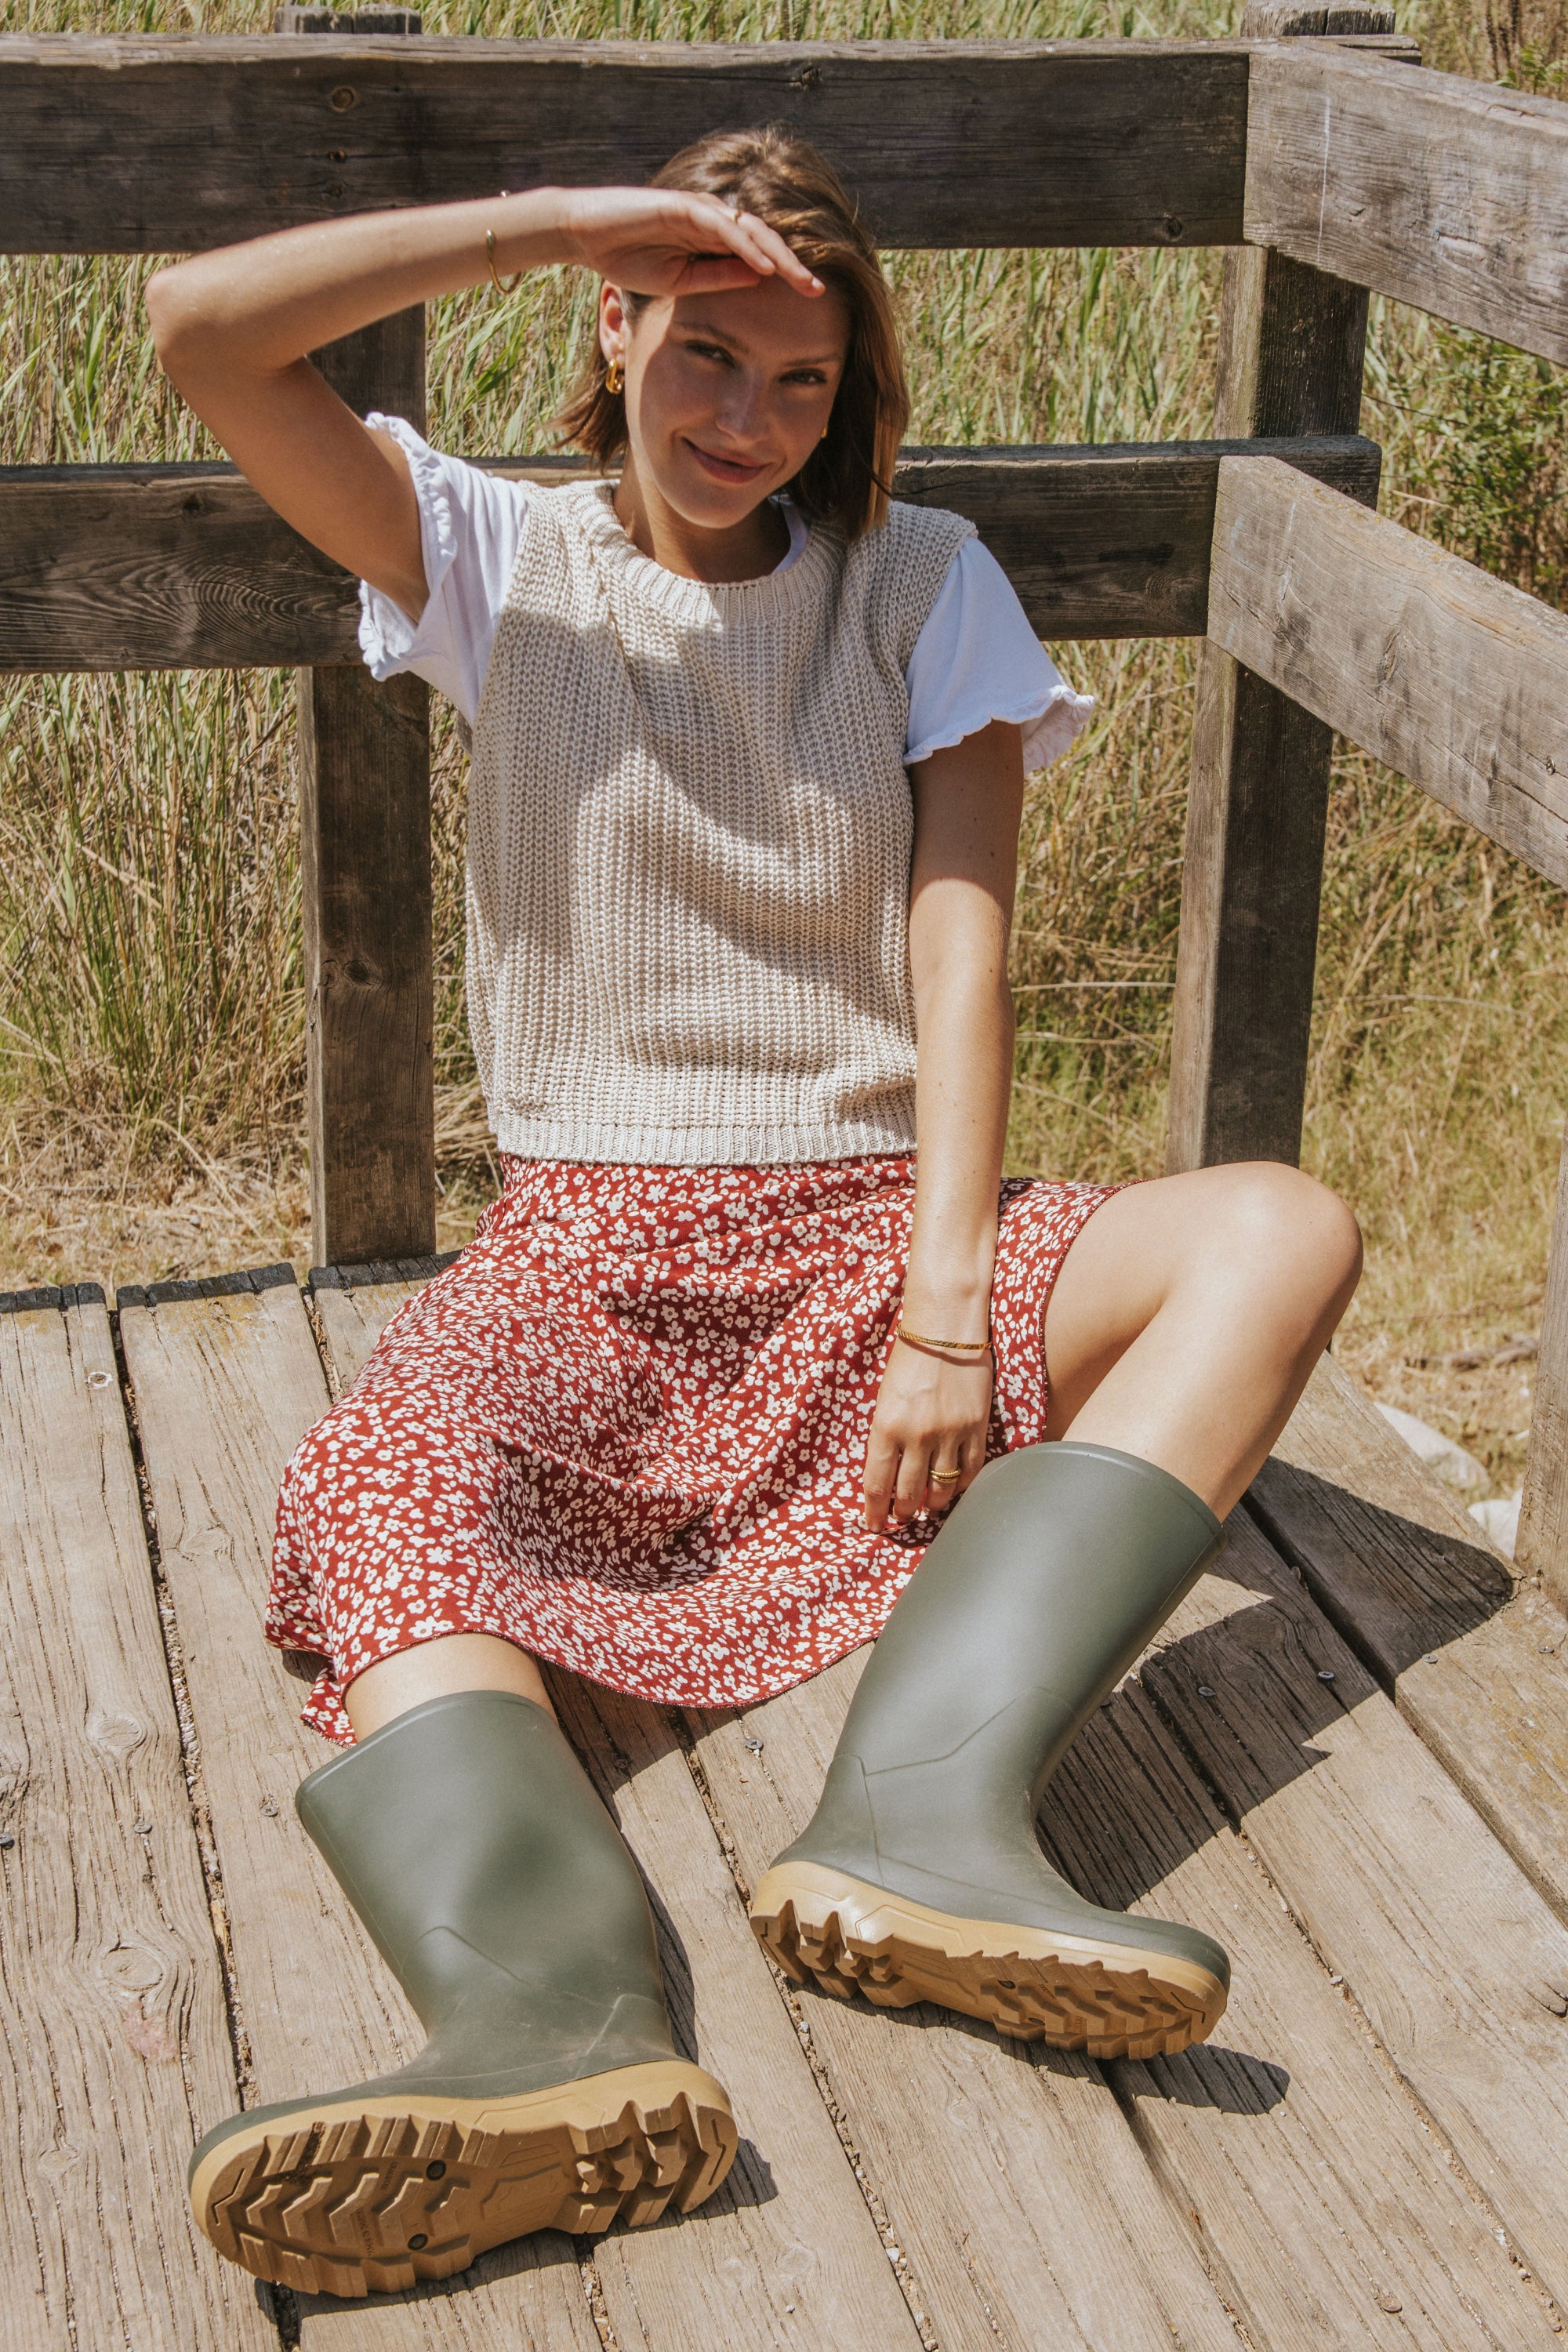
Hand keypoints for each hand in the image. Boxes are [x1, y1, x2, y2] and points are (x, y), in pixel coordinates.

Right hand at [554, 186, 824, 300]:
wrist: (587, 236)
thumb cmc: (630, 257)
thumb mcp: (681, 281)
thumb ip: (718, 277)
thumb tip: (758, 279)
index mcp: (714, 239)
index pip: (759, 255)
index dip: (787, 274)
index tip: (812, 297)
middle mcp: (713, 219)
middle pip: (764, 240)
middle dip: (794, 265)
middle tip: (819, 289)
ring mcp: (700, 210)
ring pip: (751, 230)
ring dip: (779, 256)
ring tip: (802, 279)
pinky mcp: (684, 206)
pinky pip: (723, 227)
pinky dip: (746, 247)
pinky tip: (765, 267)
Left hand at [863, 1337, 992, 1530]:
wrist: (946, 1326)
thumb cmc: (909, 1357)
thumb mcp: (885, 1398)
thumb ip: (886, 1435)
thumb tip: (888, 1472)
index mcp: (886, 1426)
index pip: (877, 1484)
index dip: (875, 1512)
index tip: (875, 1525)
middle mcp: (917, 1435)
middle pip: (909, 1494)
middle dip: (903, 1512)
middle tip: (902, 1517)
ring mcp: (950, 1433)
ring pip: (942, 1488)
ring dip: (933, 1503)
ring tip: (928, 1506)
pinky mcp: (976, 1427)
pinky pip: (971, 1471)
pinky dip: (962, 1486)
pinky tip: (955, 1488)